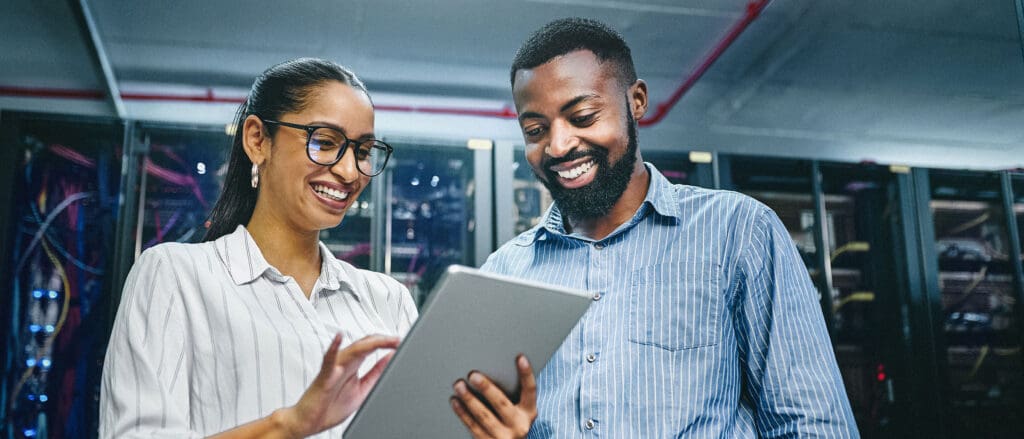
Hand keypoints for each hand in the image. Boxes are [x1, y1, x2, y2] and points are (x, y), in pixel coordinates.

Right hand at [279, 333, 398, 437]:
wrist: (309, 422)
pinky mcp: (323, 377)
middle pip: (365, 344)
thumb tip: (390, 358)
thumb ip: (375, 374)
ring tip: (385, 340)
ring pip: (352, 350)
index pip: (371, 347)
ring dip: (370, 343)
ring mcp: (333, 368)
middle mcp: (343, 363)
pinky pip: (328, 360)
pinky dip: (333, 348)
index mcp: (353, 365)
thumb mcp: (362, 389)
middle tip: (398, 339)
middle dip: (382, 340)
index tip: (402, 341)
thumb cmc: (330, 406)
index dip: (387, 342)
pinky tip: (339, 338)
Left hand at [451, 355, 537, 438]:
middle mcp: (519, 426)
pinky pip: (473, 426)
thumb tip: (488, 370)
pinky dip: (462, 413)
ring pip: (484, 416)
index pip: (530, 390)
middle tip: (473, 375)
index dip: (526, 374)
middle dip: (487, 388)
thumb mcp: (518, 412)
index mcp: (529, 413)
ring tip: (459, 385)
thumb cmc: (510, 424)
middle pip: (502, 403)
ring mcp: (504, 437)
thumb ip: (510, 395)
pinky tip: (455, 402)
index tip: (520, 357)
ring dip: (469, 399)